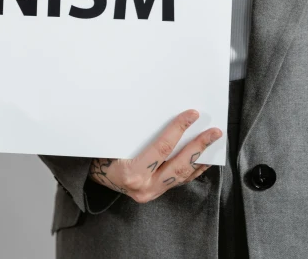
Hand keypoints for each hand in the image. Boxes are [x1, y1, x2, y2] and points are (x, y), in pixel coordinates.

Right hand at [88, 109, 221, 203]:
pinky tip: (203, 159)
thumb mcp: (113, 142)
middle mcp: (144, 186)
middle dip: (199, 146)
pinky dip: (193, 170)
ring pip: (182, 176)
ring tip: (214, 143)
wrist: (93, 176)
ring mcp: (151, 192)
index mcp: (132, 172)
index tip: (192, 115)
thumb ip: (137, 134)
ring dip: (200, 158)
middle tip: (214, 131)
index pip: (162, 148)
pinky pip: (179, 182)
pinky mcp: (155, 193)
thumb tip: (161, 114)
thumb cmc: (101, 155)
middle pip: (179, 164)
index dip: (178, 129)